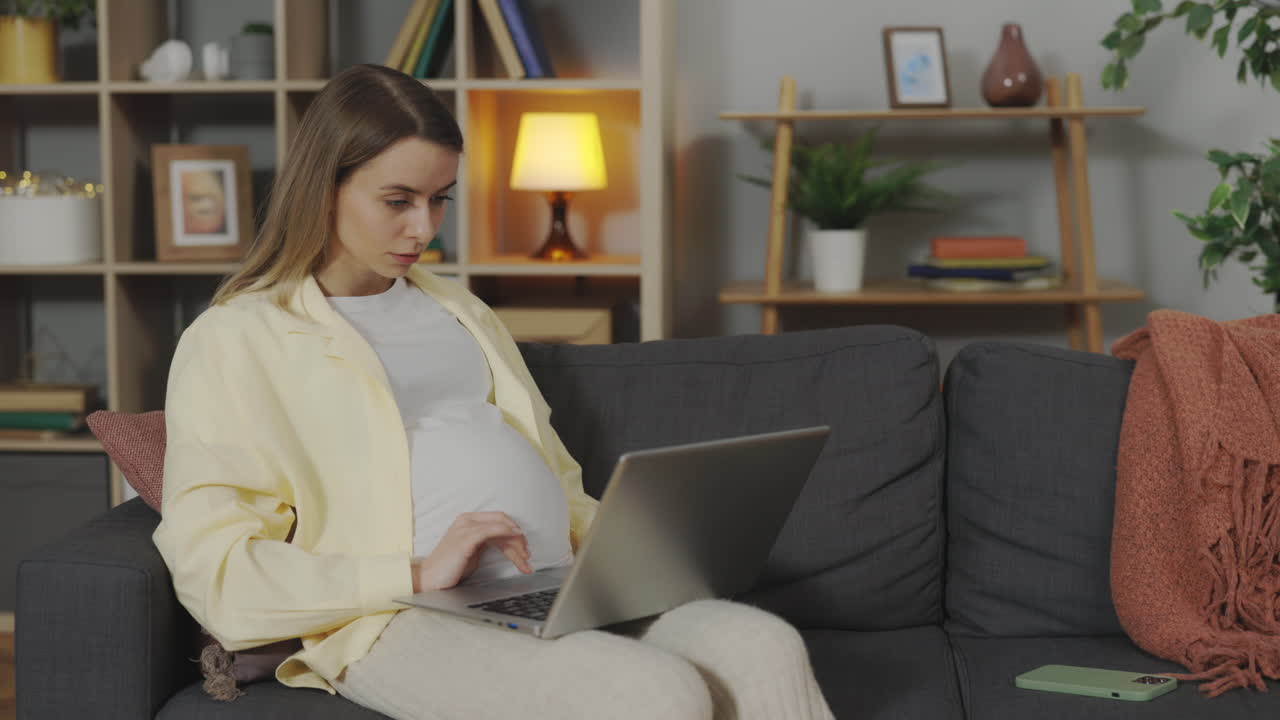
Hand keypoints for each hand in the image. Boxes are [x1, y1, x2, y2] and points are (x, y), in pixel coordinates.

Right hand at [411, 512, 532, 591]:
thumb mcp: (472, 551)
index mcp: (468, 521)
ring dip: (516, 543)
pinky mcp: (466, 538)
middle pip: (502, 522)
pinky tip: (515, 544)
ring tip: (525, 559)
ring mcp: (466, 527)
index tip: (523, 548)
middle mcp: (467, 520)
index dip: (514, 532)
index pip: (498, 520)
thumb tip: (508, 544)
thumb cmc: (450, 568)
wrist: (429, 579)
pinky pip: (491, 531)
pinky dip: (506, 534)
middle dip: (518, 539)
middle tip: (527, 556)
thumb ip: (487, 543)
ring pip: (500, 527)